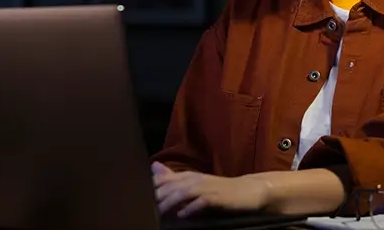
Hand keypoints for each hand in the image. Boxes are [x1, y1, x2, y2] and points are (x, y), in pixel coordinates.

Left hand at [151, 162, 270, 217]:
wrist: (247, 191)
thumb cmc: (219, 190)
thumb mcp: (194, 183)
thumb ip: (174, 177)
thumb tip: (153, 167)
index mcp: (187, 176)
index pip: (163, 181)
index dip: (150, 190)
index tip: (136, 199)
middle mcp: (195, 179)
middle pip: (171, 186)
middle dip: (157, 196)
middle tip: (142, 208)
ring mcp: (206, 187)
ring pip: (183, 192)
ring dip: (170, 202)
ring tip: (158, 212)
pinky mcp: (217, 197)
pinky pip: (202, 202)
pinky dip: (191, 208)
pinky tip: (183, 215)